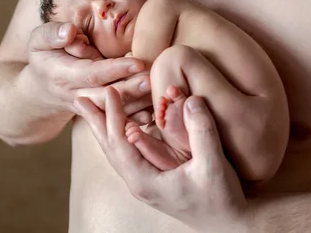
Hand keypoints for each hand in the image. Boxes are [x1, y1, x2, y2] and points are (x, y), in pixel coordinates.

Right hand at [22, 22, 152, 117]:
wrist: (43, 87)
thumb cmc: (46, 55)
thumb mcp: (39, 41)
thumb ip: (52, 34)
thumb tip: (70, 31)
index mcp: (64, 75)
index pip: (93, 73)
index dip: (116, 70)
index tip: (138, 63)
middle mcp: (78, 95)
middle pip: (108, 96)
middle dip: (131, 90)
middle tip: (152, 81)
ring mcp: (90, 107)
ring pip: (116, 110)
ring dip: (139, 105)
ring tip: (160, 95)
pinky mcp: (100, 112)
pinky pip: (119, 118)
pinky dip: (137, 119)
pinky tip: (155, 114)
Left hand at [75, 87, 249, 232]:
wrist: (229, 225)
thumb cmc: (221, 199)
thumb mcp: (213, 164)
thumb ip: (202, 131)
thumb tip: (191, 99)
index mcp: (147, 181)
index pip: (121, 144)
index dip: (114, 116)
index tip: (110, 91)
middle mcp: (140, 183)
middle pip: (110, 148)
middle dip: (96, 121)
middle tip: (80, 98)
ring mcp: (146, 182)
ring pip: (118, 151)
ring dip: (105, 128)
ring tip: (93, 109)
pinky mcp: (155, 179)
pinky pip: (130, 154)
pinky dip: (121, 136)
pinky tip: (121, 127)